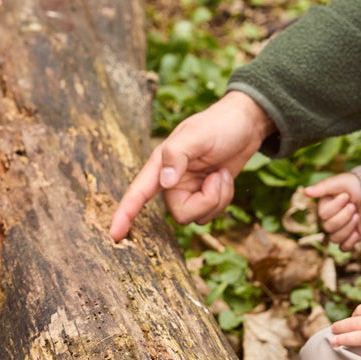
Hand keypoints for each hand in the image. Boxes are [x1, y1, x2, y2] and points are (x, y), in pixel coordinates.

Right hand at [109, 90, 273, 240]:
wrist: (246, 124)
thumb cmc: (218, 124)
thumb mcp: (197, 135)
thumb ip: (176, 156)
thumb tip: (165, 182)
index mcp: (160, 165)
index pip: (137, 193)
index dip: (124, 215)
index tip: (115, 236)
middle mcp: (171, 182)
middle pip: (181, 214)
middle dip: (205, 201)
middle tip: (217, 176)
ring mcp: (188, 191)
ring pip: (198, 217)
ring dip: (218, 198)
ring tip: (221, 173)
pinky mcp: (204, 196)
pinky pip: (211, 214)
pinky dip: (224, 198)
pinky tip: (225, 177)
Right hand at [304, 173, 360, 250]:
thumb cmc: (357, 185)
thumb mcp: (340, 182)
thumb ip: (322, 188)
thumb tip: (305, 192)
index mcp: (324, 206)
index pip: (323, 215)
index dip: (336, 207)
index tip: (347, 196)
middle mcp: (329, 219)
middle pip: (328, 227)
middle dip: (344, 217)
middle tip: (354, 207)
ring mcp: (340, 230)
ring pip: (335, 238)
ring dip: (348, 227)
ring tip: (358, 216)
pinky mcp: (350, 238)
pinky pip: (344, 248)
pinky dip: (350, 242)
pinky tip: (357, 232)